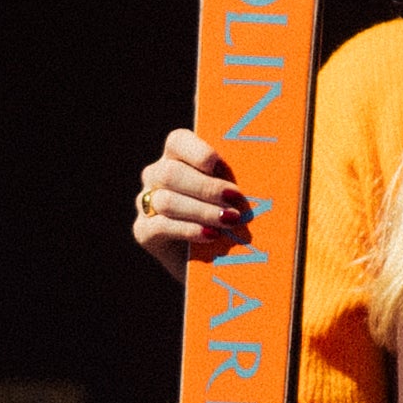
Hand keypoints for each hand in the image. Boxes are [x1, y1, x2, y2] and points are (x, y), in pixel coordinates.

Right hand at [133, 127, 252, 279]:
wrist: (216, 260)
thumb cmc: (231, 218)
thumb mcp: (234, 195)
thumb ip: (236, 181)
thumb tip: (258, 173)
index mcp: (177, 156)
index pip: (178, 141)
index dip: (198, 151)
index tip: (219, 166)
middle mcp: (157, 175)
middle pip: (171, 173)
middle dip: (206, 187)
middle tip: (235, 200)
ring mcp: (146, 202)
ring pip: (166, 200)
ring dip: (202, 211)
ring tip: (229, 221)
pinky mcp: (144, 231)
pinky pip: (161, 226)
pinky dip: (189, 230)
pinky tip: (210, 235)